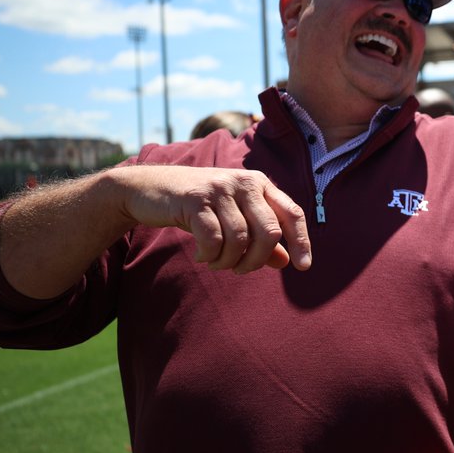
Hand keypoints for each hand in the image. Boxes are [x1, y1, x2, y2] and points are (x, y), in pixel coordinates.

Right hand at [112, 165, 311, 273]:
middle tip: (240, 271)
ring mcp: (220, 188)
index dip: (302, 241)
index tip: (303, 267)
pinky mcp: (195, 198)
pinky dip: (209, 256)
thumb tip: (285, 262)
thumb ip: (260, 238)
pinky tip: (201, 255)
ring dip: (229, 261)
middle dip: (257, 260)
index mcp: (260, 184)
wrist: (150, 188)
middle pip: (269, 231)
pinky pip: (213, 239)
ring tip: (216, 263)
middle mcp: (245, 182)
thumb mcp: (234, 217)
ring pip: (241, 239)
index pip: (292, 213)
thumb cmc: (200, 206)